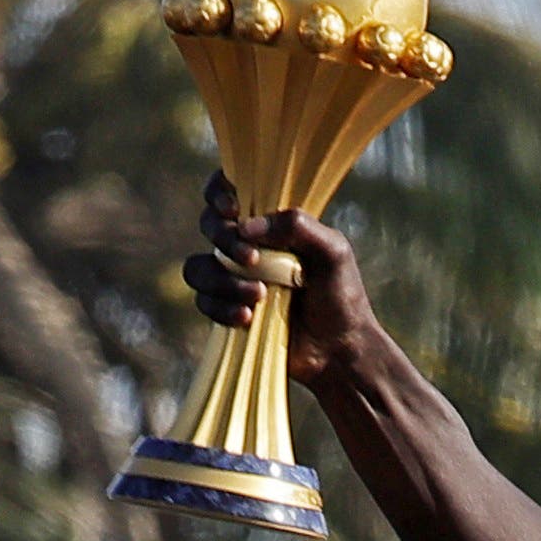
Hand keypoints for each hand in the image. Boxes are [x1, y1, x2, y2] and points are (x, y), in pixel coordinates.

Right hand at [182, 174, 379, 386]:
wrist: (338, 350)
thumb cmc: (342, 296)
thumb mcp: (332, 252)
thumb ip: (297, 226)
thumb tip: (247, 226)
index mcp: (272, 221)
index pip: (231, 189)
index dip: (220, 191)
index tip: (234, 208)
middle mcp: (248, 245)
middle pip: (209, 224)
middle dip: (225, 239)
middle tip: (252, 259)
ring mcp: (234, 278)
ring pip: (198, 266)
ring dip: (223, 281)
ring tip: (259, 296)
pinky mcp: (227, 309)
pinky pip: (203, 301)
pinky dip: (221, 308)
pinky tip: (248, 319)